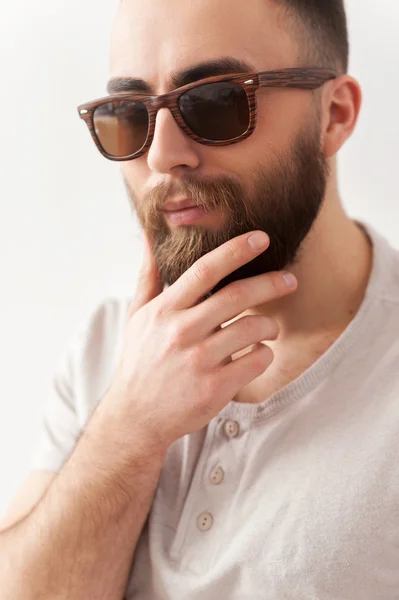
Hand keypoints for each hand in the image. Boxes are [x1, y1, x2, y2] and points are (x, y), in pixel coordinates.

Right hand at [106, 230, 296, 450]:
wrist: (137, 416)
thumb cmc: (141, 361)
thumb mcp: (137, 316)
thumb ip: (148, 275)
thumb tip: (149, 237)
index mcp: (165, 310)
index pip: (205, 270)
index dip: (236, 250)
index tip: (262, 238)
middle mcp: (182, 332)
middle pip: (237, 296)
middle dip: (271, 283)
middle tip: (290, 280)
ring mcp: (199, 361)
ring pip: (253, 329)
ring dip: (270, 324)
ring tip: (269, 327)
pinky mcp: (215, 388)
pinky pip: (257, 361)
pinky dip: (265, 354)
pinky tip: (258, 354)